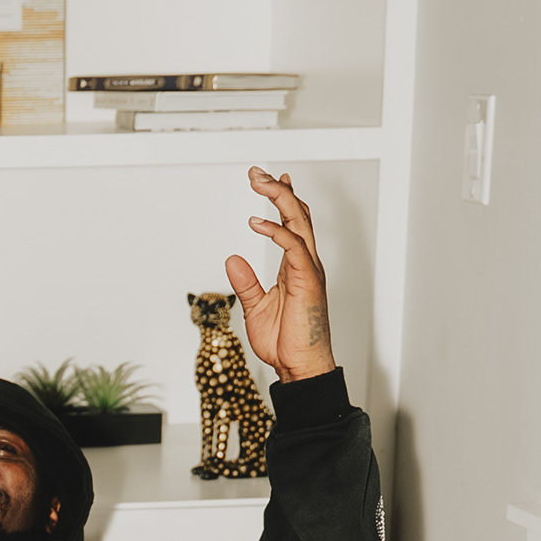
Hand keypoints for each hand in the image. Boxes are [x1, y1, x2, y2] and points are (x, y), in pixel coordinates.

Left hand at [224, 167, 335, 382]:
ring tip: (260, 182)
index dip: (283, 200)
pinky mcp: (308, 281)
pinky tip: (256, 221)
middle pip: (297, 215)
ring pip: (299, 223)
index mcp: (295, 267)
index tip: (268, 180)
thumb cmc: (286, 342)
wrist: (299, 368)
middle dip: (279, 190)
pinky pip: (295, 248)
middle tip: (257, 172)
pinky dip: (276, 231)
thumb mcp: (255, 307)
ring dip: (280, 199)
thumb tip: (231, 259)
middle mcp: (305, 264)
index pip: (293, 224)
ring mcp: (309, 271)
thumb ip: (245, 282)